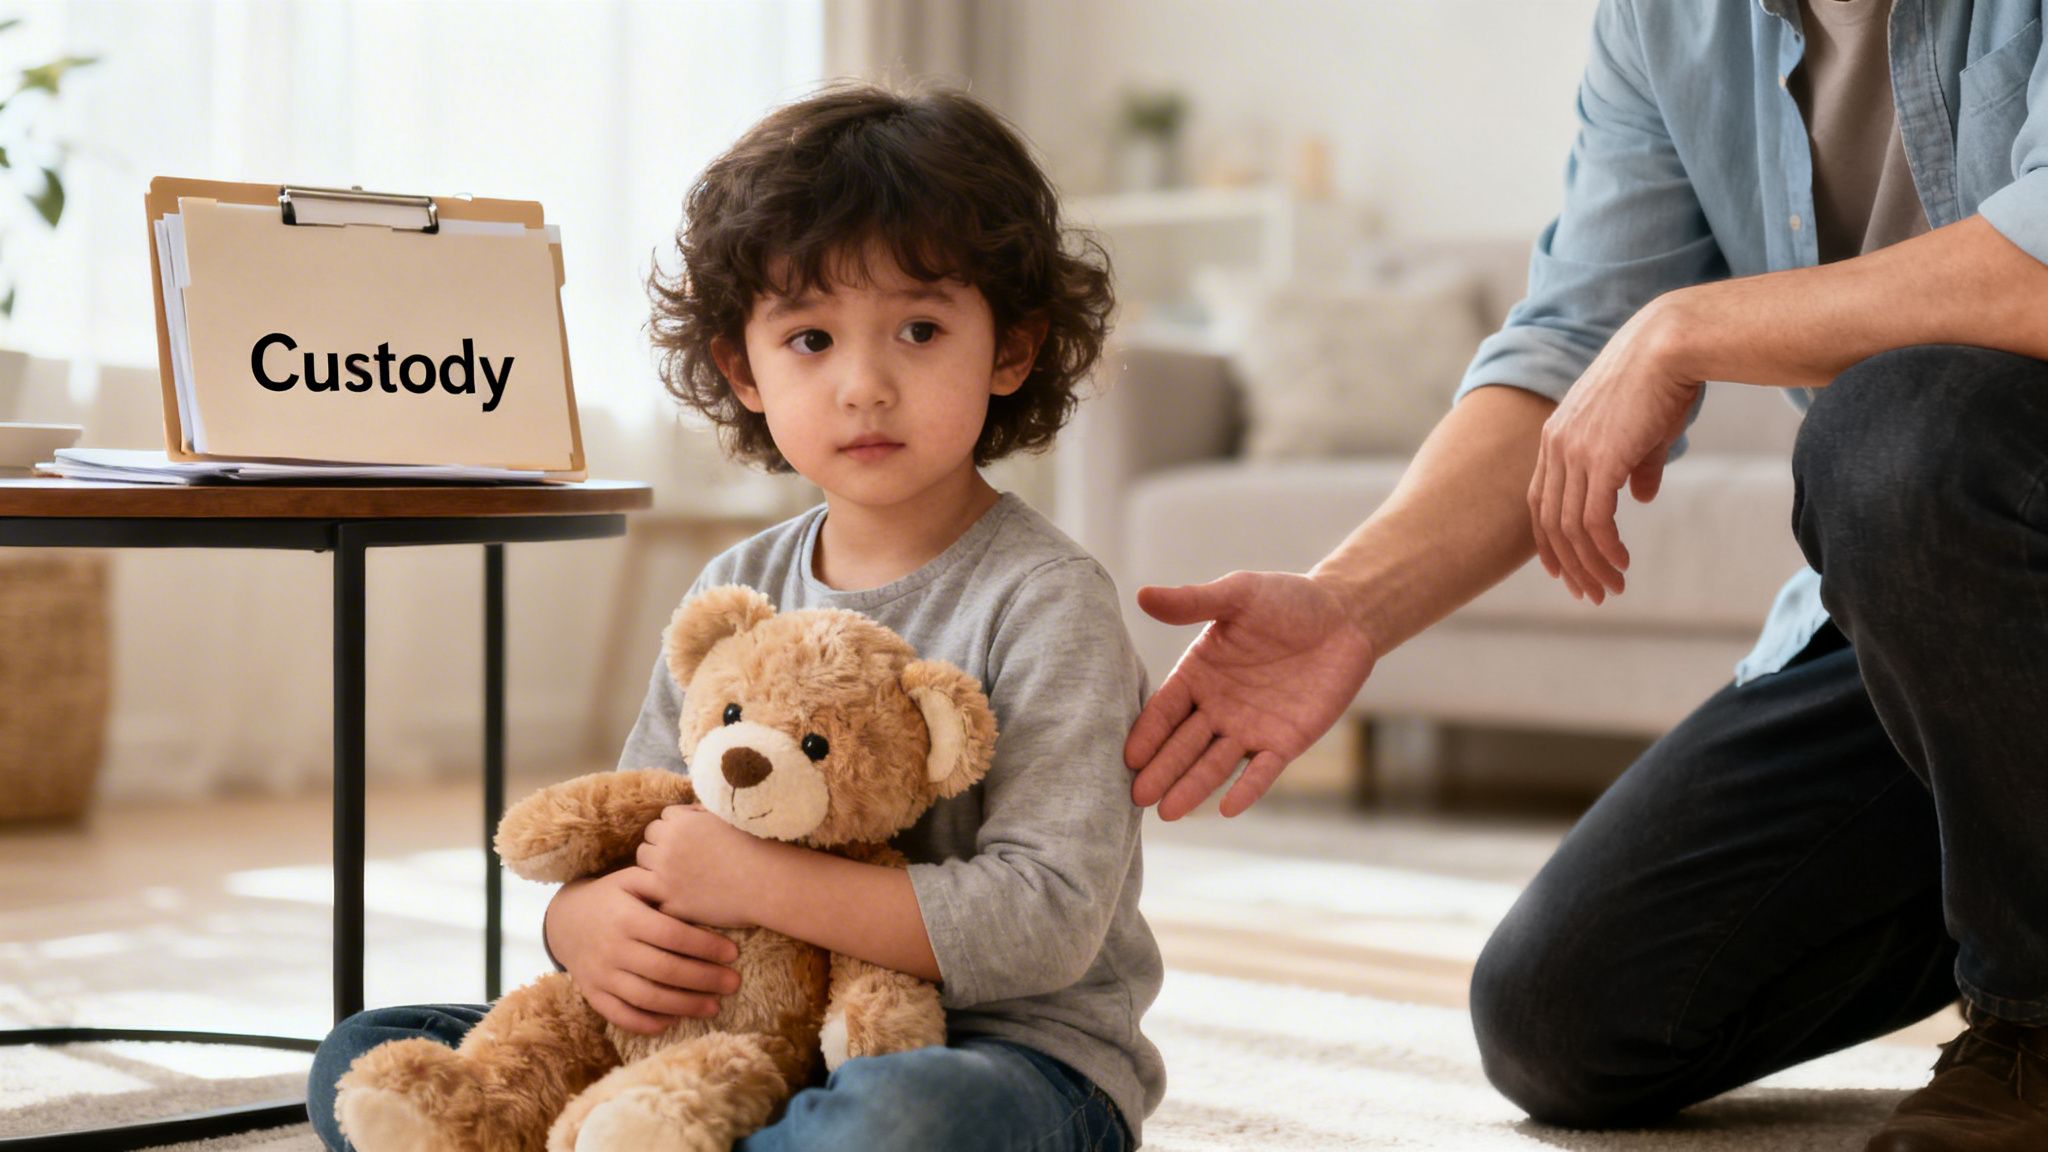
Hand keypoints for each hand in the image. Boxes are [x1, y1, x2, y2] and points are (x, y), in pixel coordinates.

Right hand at [543, 868, 739, 1034]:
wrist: (564, 921)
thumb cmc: (610, 898)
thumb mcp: (629, 879)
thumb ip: (659, 881)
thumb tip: (696, 884)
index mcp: (626, 918)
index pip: (673, 936)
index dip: (705, 946)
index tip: (733, 954)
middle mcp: (613, 948)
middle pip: (665, 970)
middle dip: (704, 980)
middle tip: (733, 984)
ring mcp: (601, 975)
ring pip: (647, 998)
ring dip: (684, 1006)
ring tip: (714, 1007)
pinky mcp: (593, 994)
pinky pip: (621, 1015)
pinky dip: (648, 1023)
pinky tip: (674, 1021)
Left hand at [634, 804, 775, 928]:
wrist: (767, 883)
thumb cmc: (754, 846)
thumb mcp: (725, 817)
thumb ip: (700, 813)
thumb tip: (689, 811)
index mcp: (680, 824)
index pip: (661, 821)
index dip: (674, 829)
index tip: (689, 840)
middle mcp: (667, 848)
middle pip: (647, 843)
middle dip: (660, 848)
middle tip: (681, 859)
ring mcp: (665, 878)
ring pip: (640, 869)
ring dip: (654, 870)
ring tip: (676, 876)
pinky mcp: (671, 904)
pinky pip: (652, 897)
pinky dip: (662, 896)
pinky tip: (680, 896)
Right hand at [1124, 571, 1375, 819]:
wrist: (1344, 617)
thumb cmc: (1286, 600)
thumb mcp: (1237, 594)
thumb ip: (1192, 602)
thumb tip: (1142, 595)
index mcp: (1199, 674)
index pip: (1165, 710)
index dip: (1148, 733)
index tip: (1128, 757)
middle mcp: (1217, 707)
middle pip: (1183, 744)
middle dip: (1161, 770)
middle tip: (1136, 798)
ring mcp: (1250, 728)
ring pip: (1215, 763)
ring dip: (1192, 786)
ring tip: (1168, 812)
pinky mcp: (1285, 743)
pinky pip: (1262, 771)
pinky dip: (1247, 789)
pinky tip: (1229, 809)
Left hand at [1529, 296, 1703, 602]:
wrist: (1672, 344)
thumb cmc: (1664, 382)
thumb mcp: (1642, 429)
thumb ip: (1635, 465)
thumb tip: (1640, 497)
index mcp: (1557, 436)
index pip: (1540, 501)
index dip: (1549, 540)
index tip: (1564, 572)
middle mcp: (1556, 446)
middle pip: (1549, 522)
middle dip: (1569, 564)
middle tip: (1590, 595)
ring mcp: (1574, 452)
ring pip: (1570, 527)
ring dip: (1590, 565)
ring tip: (1611, 589)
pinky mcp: (1599, 459)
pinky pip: (1593, 520)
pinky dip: (1604, 549)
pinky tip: (1622, 564)